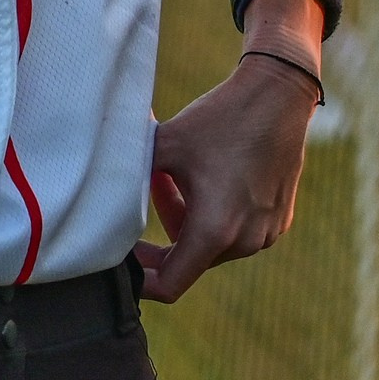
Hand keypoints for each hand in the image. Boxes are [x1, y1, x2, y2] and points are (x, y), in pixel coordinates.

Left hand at [135, 52, 318, 303]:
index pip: (169, 285)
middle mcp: (245, 241)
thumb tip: (99, 203)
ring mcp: (266, 233)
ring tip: (181, 177)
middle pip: (190, 259)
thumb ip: (129, 179)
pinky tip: (214, 177)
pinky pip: (239, 231)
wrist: (279, 94)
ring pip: (214, 244)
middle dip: (166, 232)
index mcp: (214, 231)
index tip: (127, 256)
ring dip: (192, 220)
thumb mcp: (164, 146)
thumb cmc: (220, 118)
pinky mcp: (279, 220)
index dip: (142, 278)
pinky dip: (220, 214)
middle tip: (154, 188)